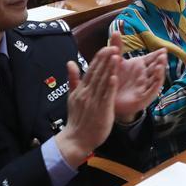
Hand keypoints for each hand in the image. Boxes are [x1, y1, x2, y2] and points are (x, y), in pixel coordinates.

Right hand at [55, 45, 118, 167]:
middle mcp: (87, 93)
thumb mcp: (72, 97)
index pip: (91, 70)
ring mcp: (94, 101)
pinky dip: (110, 87)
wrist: (76, 139)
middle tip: (114, 46)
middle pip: (98, 73)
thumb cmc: (76, 118)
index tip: (106, 47)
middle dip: (106, 59)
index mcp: (81, 89)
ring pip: (103, 82)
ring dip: (110, 68)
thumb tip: (70, 62)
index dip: (99, 58)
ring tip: (116, 56)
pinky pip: (106, 97)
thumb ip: (73, 79)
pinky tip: (115, 77)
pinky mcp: (101, 110)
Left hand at [110, 32, 166, 122]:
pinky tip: (157, 76)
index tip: (164, 48)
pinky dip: (155, 83)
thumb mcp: (115, 61)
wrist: (108, 99)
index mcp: (139, 65)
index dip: (158, 54)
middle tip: (164, 53)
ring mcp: (145, 86)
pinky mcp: (143, 97)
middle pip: (156, 66)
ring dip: (160, 70)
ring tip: (161, 62)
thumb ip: (117, 46)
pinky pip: (152, 90)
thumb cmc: (114, 79)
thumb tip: (116, 31)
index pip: (152, 58)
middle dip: (161, 60)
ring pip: (156, 78)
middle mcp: (144, 75)